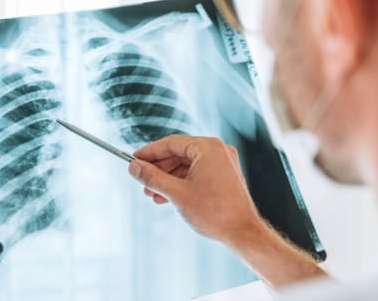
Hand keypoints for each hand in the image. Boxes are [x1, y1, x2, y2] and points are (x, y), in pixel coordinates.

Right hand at [128, 135, 263, 245]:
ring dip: (167, 178)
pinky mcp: (223, 176)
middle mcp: (217, 151)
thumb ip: (152, 177)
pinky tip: (166, 196)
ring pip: (185, 165)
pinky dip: (180, 183)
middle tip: (141, 180)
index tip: (134, 160)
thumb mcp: (176, 193)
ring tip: (152, 193)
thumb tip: (134, 168)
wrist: (243, 233)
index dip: (149, 153)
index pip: (170, 143)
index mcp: (208, 148)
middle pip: (178, 154)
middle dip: (158, 169)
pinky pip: (196, 173)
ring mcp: (222, 163)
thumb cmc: (215, 213)